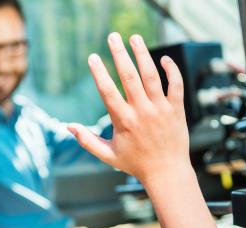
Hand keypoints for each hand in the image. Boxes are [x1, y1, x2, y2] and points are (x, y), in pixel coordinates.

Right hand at [68, 33, 190, 186]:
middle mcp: (142, 112)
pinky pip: (175, 84)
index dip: (99, 72)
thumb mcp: (108, 155)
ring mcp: (160, 109)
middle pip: (129, 76)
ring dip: (143, 54)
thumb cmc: (136, 164)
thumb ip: (87, 141)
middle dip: (119, 54)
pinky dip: (171, 70)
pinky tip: (163, 58)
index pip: (108, 91)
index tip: (92, 57)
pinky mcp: (176, 109)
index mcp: (123, 121)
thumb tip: (68, 127)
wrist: (167, 173)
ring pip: (152, 76)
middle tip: (112, 36)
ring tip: (135, 37)